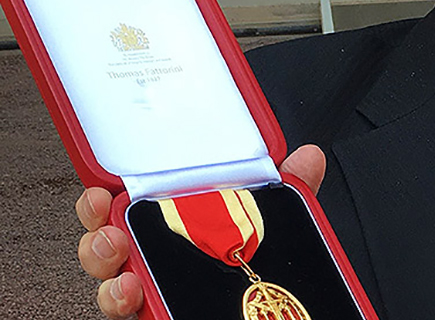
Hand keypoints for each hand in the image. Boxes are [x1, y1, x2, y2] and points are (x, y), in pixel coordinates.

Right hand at [75, 144, 326, 317]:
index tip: (102, 193)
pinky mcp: (160, 316)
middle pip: (108, 252)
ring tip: (125, 279)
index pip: (128, 214)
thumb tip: (308, 158)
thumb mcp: (272, 224)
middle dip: (98, 242)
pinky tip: (136, 297)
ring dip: (110, 284)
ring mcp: (157, 296)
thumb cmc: (258, 268)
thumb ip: (286, 192)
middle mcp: (158, 264)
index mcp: (176, 231)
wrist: (273, 312)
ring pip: (113, 291)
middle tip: (111, 235)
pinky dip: (128, 306)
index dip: (104, 204)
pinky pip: (135, 315)